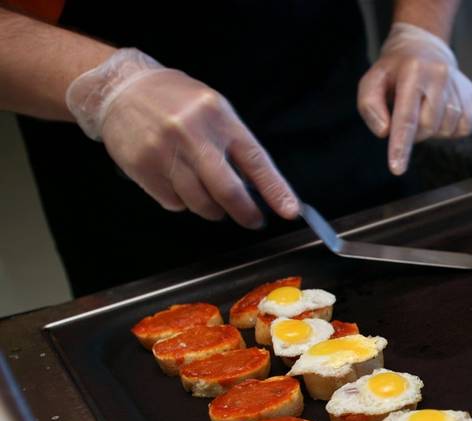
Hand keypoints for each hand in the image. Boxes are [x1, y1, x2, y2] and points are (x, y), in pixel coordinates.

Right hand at [65, 49, 298, 228]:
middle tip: (253, 220)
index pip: (254, 160)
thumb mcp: (213, 109)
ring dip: (212, 209)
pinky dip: (182, 201)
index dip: (275, 189)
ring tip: (210, 197)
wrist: (120, 89)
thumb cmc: (174, 100)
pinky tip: (178, 182)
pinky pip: (174, 203)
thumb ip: (234, 144)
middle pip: (227, 191)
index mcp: (218, 117)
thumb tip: (259, 186)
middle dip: (245, 212)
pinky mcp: (143, 168)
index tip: (290, 211)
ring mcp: (165, 153)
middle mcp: (192, 135)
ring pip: (200, 203)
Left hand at [358, 23, 471, 175]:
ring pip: (445, 130)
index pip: (407, 116)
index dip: (401, 145)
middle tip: (406, 118)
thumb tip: (385, 132)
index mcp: (413, 71)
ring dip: (431, 130)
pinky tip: (439, 112)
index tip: (397, 168)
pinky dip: (448, 129)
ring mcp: (459, 85)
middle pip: (427, 127)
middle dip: (414, 133)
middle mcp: (440, 75)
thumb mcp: (372, 80)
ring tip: (423, 109)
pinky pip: (462, 129)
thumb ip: (369, 105)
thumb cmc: (394, 70)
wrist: (424, 48)